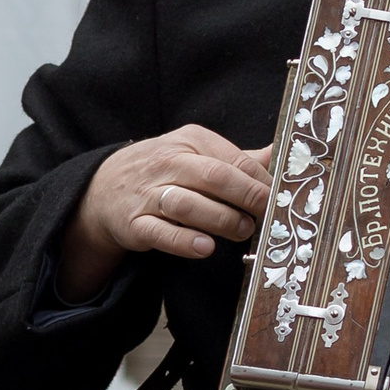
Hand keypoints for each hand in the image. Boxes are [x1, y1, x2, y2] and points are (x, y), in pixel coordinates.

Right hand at [58, 127, 274, 300]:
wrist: (104, 187)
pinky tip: (204, 248)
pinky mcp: (133, 223)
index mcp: (191, 141)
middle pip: (214, 177)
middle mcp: (167, 163)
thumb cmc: (167, 171)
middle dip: (248, 198)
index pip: (235, 160)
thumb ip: (241, 159)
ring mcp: (147, 193)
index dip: (262, 182)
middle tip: (268, 216)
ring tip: (243, 231)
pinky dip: (183, 241)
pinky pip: (159, 232)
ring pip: (187, 204)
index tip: (282, 199)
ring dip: (221, 220)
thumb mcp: (200, 153)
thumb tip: (285, 153)